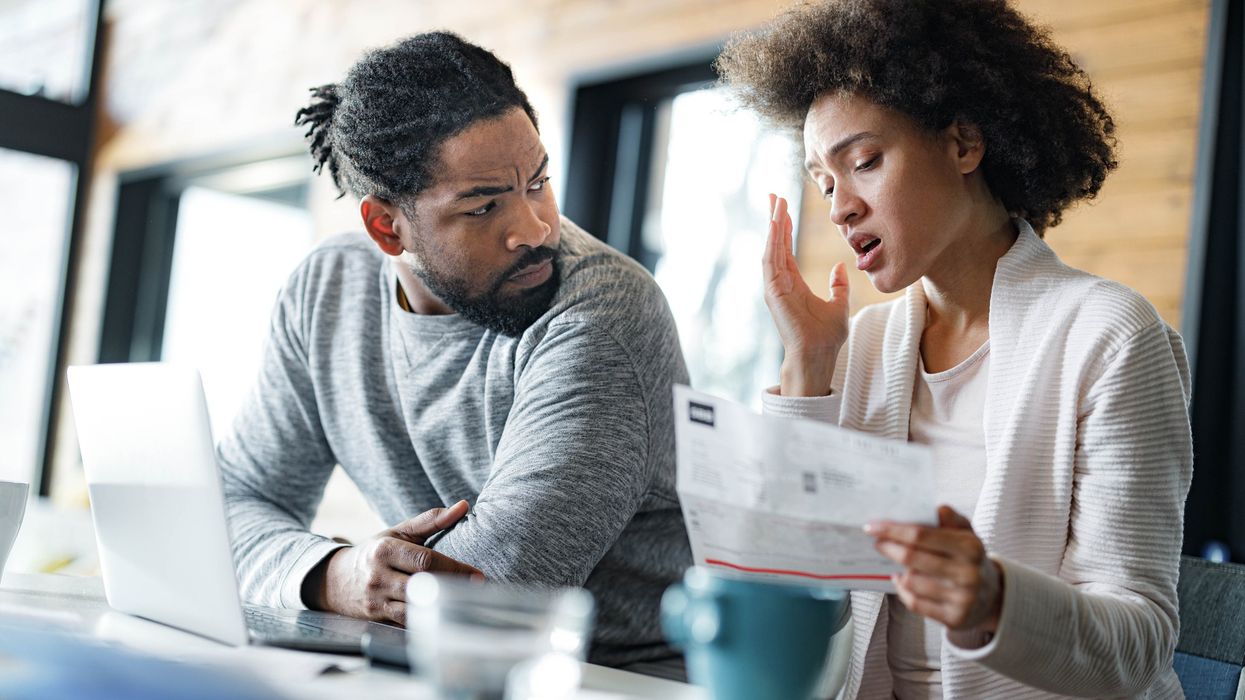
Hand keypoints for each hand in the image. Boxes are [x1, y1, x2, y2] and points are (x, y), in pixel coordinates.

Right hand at [304, 500, 482, 625]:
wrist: (333, 580)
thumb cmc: (374, 552)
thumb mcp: (397, 532)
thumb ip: (431, 520)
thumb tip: (464, 506)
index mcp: (386, 549)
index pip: (425, 560)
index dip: (454, 568)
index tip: (477, 575)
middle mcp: (378, 575)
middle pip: (422, 584)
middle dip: (452, 588)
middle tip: (477, 591)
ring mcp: (375, 598)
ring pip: (414, 606)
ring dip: (440, 606)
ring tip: (464, 604)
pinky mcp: (375, 616)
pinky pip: (405, 621)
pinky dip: (425, 620)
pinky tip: (443, 617)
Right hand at [762, 194, 849, 395]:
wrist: (818, 354)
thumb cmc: (827, 336)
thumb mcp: (839, 305)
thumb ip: (838, 286)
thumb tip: (841, 267)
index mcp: (794, 284)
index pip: (786, 249)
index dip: (785, 228)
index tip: (784, 207)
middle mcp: (781, 282)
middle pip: (775, 244)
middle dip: (775, 219)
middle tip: (773, 196)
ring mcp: (775, 286)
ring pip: (771, 248)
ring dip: (772, 225)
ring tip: (775, 203)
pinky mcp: (773, 291)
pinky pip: (770, 260)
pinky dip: (771, 241)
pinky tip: (774, 224)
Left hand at [866, 505, 1002, 631]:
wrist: (991, 597)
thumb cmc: (970, 559)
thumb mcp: (967, 534)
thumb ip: (951, 519)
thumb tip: (936, 509)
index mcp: (970, 547)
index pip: (921, 535)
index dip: (893, 530)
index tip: (872, 527)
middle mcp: (968, 573)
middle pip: (911, 558)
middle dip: (889, 548)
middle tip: (878, 543)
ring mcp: (962, 599)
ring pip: (911, 581)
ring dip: (900, 571)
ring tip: (900, 565)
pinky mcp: (953, 618)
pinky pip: (914, 603)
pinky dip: (904, 590)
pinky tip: (904, 582)